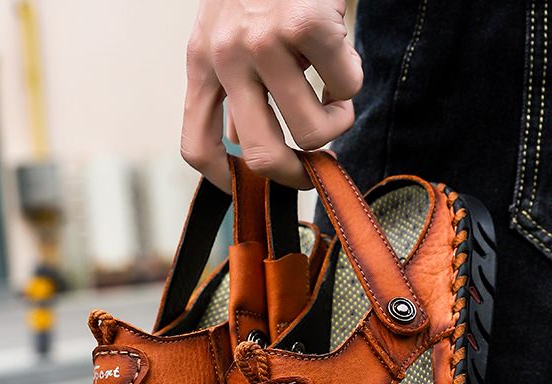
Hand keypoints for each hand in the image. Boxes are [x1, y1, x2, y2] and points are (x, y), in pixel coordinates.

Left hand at [181, 0, 362, 189]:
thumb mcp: (230, 33)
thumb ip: (237, 87)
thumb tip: (258, 154)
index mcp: (201, 62)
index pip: (197, 145)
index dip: (227, 183)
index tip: (254, 190)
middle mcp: (225, 55)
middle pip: (259, 155)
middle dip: (296, 175)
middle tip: (316, 170)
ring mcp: (264, 41)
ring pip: (313, 132)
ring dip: (339, 122)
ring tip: (338, 95)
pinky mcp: (306, 25)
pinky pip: (346, 90)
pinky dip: (354, 81)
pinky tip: (343, 54)